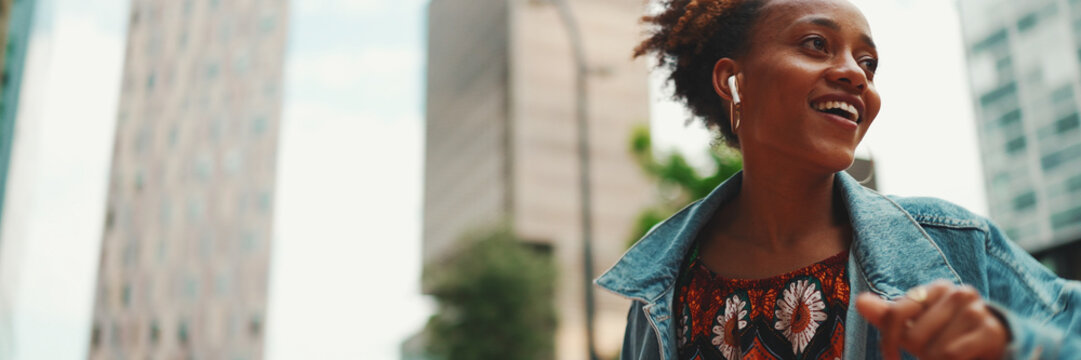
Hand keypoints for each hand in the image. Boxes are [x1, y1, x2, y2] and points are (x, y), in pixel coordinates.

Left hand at [855, 280, 1009, 359]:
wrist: (994, 344)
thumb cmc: (947, 334)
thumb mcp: (916, 325)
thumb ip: (889, 316)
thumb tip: (859, 302)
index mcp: (935, 289)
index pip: (897, 313)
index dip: (889, 340)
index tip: (891, 357)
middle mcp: (957, 293)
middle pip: (915, 336)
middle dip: (919, 353)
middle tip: (931, 353)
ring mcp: (976, 310)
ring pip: (935, 349)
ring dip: (936, 359)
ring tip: (947, 355)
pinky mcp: (991, 330)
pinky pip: (953, 355)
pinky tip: (962, 359)